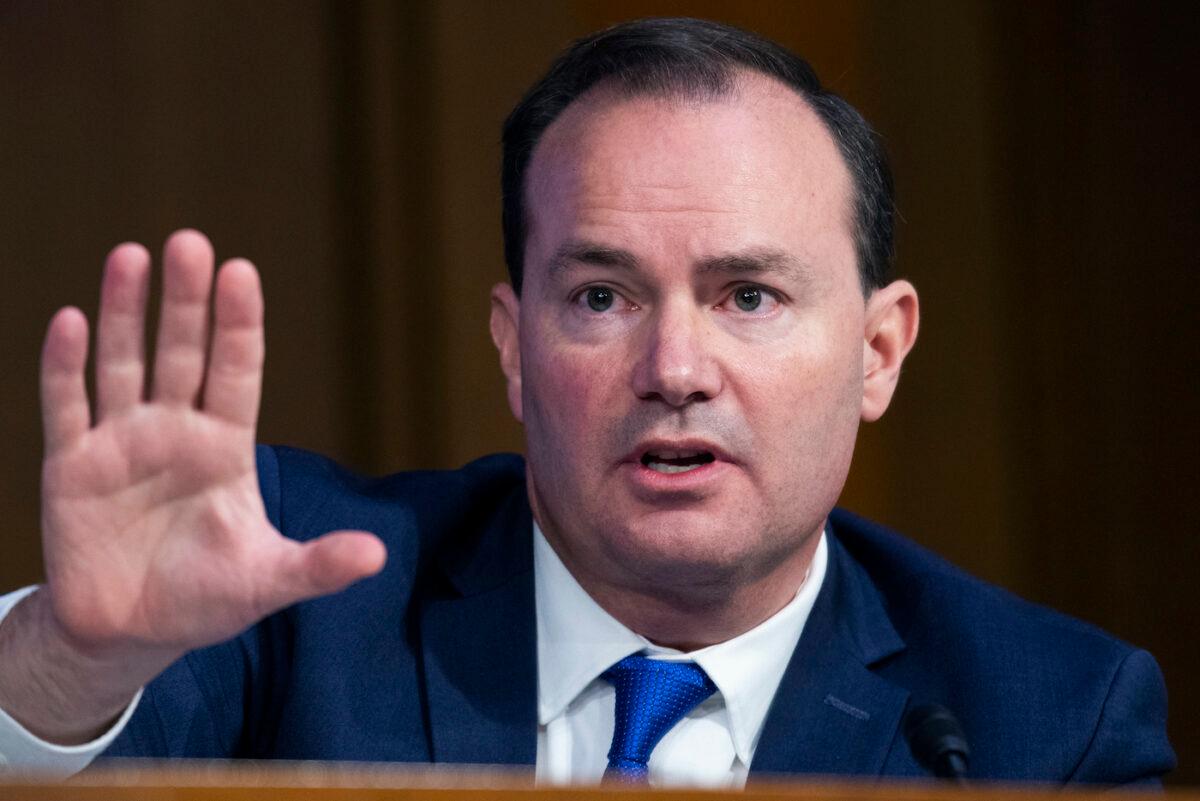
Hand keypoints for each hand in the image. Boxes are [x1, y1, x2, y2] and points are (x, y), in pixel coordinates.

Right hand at [0, 230, 384, 741]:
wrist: (131, 632)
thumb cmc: (207, 597)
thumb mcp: (268, 580)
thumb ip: (318, 564)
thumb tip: (379, 557)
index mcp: (226, 447)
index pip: (237, 371)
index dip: (238, 324)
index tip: (242, 272)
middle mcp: (175, 431)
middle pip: (182, 353)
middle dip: (185, 301)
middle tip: (190, 242)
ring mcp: (121, 442)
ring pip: (123, 364)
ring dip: (124, 313)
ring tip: (131, 255)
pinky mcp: (72, 466)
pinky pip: (68, 408)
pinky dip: (66, 367)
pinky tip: (71, 322)